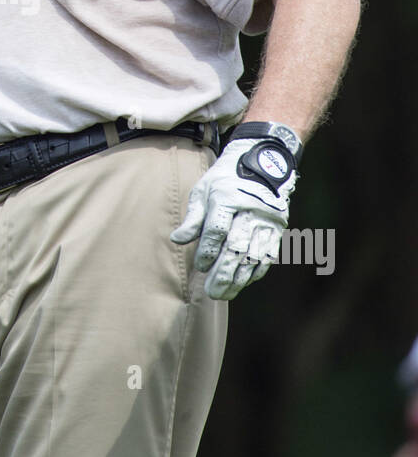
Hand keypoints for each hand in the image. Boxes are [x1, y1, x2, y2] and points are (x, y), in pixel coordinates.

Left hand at [170, 137, 296, 299]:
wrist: (262, 163)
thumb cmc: (225, 179)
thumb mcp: (204, 190)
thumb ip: (193, 217)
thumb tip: (177, 239)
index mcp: (227, 197)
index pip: (217, 230)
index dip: (207, 251)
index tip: (200, 267)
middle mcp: (250, 210)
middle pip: (236, 247)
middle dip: (223, 273)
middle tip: (212, 292)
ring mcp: (267, 220)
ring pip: (254, 255)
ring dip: (240, 278)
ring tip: (226, 293)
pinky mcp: (278, 228)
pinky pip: (268, 255)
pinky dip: (256, 271)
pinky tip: (244, 281)